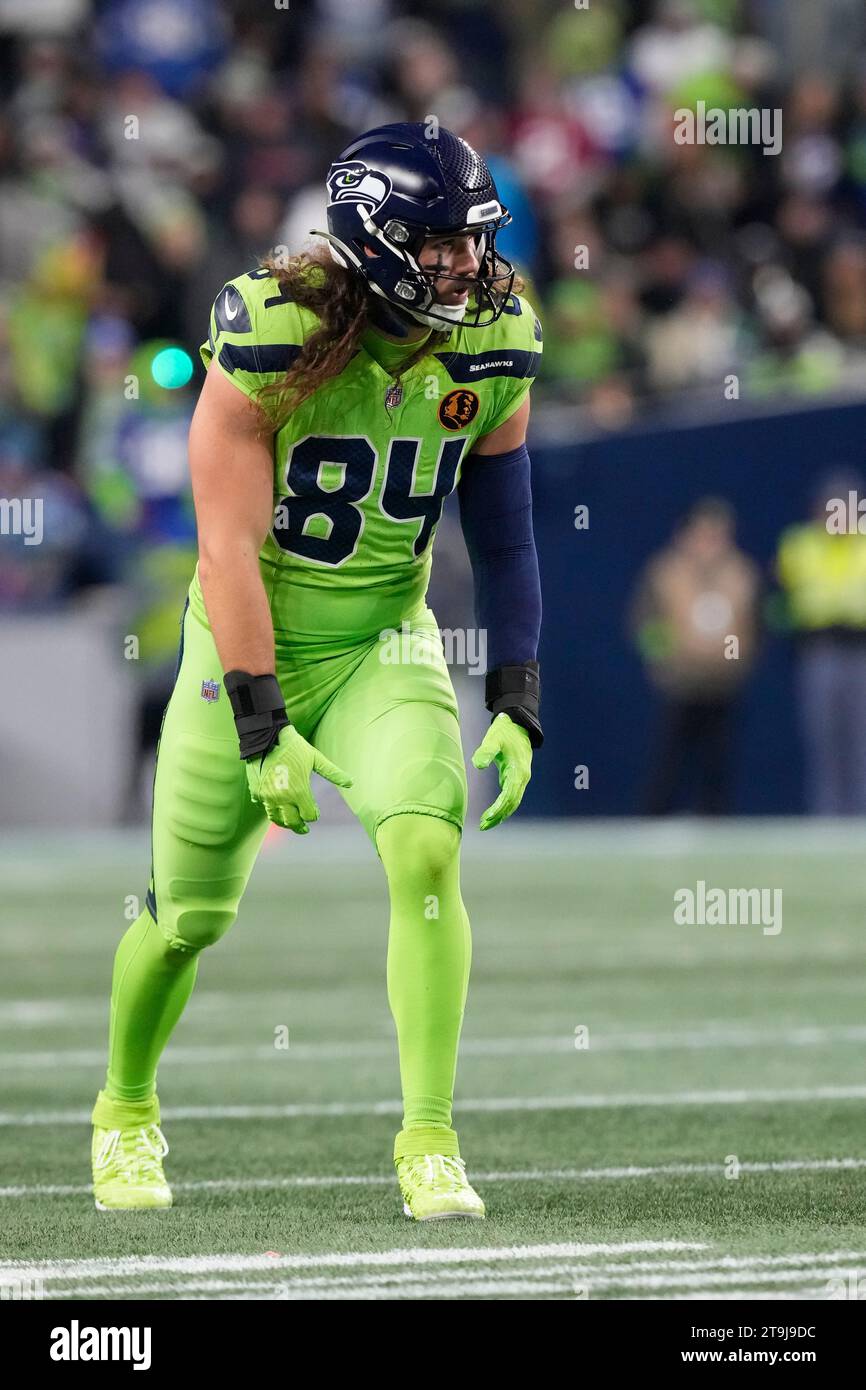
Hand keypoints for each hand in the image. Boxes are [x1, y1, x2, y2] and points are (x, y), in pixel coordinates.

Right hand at [245, 726, 351, 832]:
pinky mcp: (257, 792)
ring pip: (276, 818)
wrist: (267, 737)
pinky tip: (274, 806)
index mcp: (300, 792)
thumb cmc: (294, 747)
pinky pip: (264, 806)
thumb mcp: (316, 758)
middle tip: (304, 829)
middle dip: (300, 827)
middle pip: (293, 823)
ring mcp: (268, 797)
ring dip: (284, 822)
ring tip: (289, 822)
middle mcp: (283, 798)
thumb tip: (352, 782)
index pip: (309, 816)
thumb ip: (333, 773)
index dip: (314, 816)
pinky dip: (270, 808)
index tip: (315, 813)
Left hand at [471, 712, 532, 830]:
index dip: (499, 808)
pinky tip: (492, 813)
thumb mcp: (493, 739)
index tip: (487, 817)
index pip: (509, 795)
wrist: (517, 724)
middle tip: (483, 826)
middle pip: (512, 802)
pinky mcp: (516, 777)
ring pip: (513, 802)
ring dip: (501, 814)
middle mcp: (523, 777)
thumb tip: (478, 765)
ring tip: (485, 824)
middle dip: (499, 815)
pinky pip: (511, 796)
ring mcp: (521, 778)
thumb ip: (485, 751)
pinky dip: (503, 806)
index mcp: (519, 770)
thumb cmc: (504, 731)